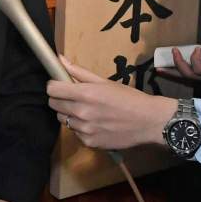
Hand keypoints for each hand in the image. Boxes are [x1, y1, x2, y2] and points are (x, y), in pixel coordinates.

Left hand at [47, 57, 175, 149]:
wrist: (149, 121)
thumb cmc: (129, 98)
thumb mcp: (104, 81)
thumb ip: (79, 72)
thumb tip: (59, 59)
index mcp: (85, 94)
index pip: (52, 89)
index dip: (54, 86)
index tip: (60, 85)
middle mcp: (81, 113)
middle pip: (53, 104)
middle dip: (60, 99)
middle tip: (74, 97)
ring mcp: (84, 130)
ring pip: (63, 119)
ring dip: (70, 114)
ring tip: (87, 111)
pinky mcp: (89, 142)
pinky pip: (75, 132)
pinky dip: (81, 128)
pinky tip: (95, 124)